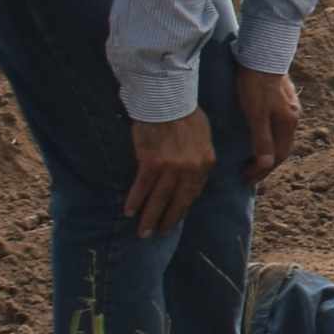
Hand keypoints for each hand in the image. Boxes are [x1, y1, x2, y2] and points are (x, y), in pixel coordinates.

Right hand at [123, 112, 216, 236]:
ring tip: (143, 232)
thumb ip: (199, 157)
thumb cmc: (185, 113)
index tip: (174, 218)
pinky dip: (135, 200)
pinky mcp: (151, 163)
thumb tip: (191, 173)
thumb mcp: (203, 137)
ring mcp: (171, 167)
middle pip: (178, 201)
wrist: (167, 99)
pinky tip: (128, 211)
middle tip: (157, 234)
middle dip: (167, 220)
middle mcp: (190, 169)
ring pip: (159, 199)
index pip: (194, 193)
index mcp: (205, 163)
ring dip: (150, 217)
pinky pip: (142, 187)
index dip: (182, 208)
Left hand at [236, 67, 300, 186]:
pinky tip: (259, 133)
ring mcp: (290, 106)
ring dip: (268, 150)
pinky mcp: (283, 97)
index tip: (245, 179)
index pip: (278, 156)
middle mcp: (293, 117)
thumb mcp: (256, 114)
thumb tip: (266, 165)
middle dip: (266, 164)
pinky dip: (268, 136)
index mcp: (288, 123)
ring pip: (280, 136)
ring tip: (253, 157)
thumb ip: (262, 139)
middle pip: (281, 148)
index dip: (262, 171)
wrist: (263, 52)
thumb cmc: (255, 83)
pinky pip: (278, 124)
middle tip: (248, 174)